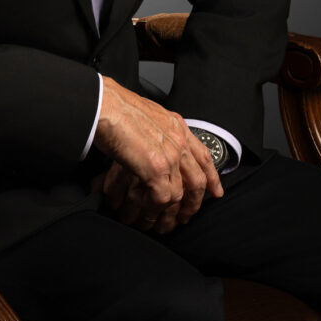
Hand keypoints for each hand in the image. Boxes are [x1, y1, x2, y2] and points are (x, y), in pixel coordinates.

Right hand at [92, 77, 223, 232]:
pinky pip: (161, 198)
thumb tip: (152, 146)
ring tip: (150, 208)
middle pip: (198, 180)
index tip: (215, 191)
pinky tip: (136, 197)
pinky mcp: (156, 168)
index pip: (203, 155)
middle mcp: (178, 140)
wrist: (104, 105)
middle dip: (194, 203)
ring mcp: (170, 155)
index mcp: (176, 126)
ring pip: (179, 193)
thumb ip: (156, 132)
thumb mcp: (146, 116)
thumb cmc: (115, 107)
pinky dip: (148, 203)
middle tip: (185, 215)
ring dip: (164, 207)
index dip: (212, 176)